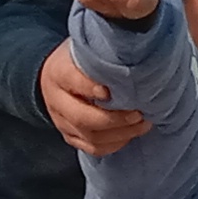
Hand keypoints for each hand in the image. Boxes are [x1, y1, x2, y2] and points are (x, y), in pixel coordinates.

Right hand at [37, 35, 148, 154]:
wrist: (55, 77)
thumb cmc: (79, 60)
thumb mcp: (86, 49)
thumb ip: (103, 54)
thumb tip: (136, 53)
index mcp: (58, 72)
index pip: (72, 80)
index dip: (90, 87)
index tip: (111, 90)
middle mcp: (55, 100)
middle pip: (81, 117)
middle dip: (114, 119)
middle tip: (139, 113)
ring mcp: (61, 121)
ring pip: (89, 136)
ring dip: (120, 134)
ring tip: (143, 123)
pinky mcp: (69, 136)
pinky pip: (92, 148)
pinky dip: (115, 144)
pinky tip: (130, 133)